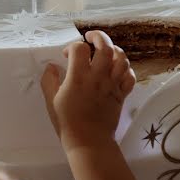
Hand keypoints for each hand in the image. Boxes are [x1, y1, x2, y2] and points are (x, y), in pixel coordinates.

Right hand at [40, 31, 135, 150]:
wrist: (89, 143)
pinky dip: (126, 69)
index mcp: (78, 78)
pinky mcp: (122, 94)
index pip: (79, 49)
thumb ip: (49, 80)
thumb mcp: (51, 101)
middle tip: (90, 37)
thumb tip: (52, 66)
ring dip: (114, 50)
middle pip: (105, 47)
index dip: (72, 47)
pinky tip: (117, 70)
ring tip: (106, 51)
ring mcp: (112, 85)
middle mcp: (97, 77)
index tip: (67, 55)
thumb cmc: (67, 123)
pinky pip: (130, 76)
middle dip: (98, 37)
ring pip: (121, 59)